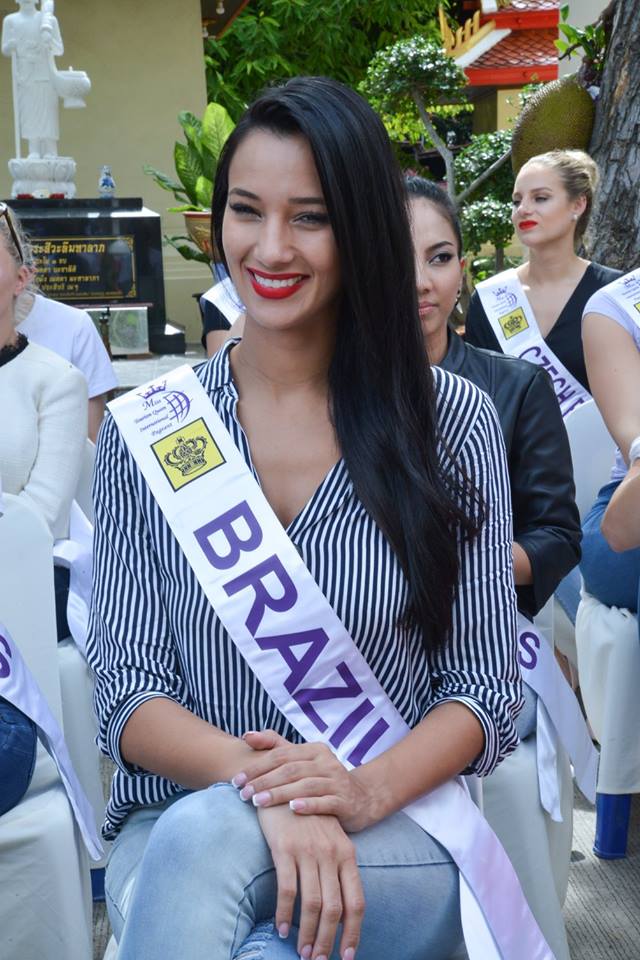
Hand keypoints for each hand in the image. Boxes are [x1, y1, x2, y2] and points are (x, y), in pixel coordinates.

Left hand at [232, 732, 373, 831]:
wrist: (362, 799)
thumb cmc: (323, 780)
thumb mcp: (302, 761)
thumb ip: (275, 746)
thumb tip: (246, 735)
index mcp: (314, 750)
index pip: (280, 755)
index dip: (257, 767)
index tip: (236, 781)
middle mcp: (327, 761)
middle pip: (290, 770)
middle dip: (263, 782)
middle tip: (242, 794)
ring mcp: (337, 781)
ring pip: (305, 785)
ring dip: (279, 793)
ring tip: (258, 803)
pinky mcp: (345, 801)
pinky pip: (326, 802)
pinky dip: (309, 804)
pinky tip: (293, 809)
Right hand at [257, 803, 363, 959]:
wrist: (282, 786)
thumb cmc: (307, 818)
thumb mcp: (330, 840)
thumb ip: (337, 869)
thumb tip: (340, 909)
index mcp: (347, 854)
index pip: (356, 901)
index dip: (353, 932)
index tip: (348, 955)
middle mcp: (331, 854)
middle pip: (334, 909)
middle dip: (328, 941)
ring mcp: (308, 851)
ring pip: (312, 904)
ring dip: (307, 934)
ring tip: (302, 953)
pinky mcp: (284, 849)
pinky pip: (286, 890)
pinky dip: (284, 914)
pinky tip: (281, 928)